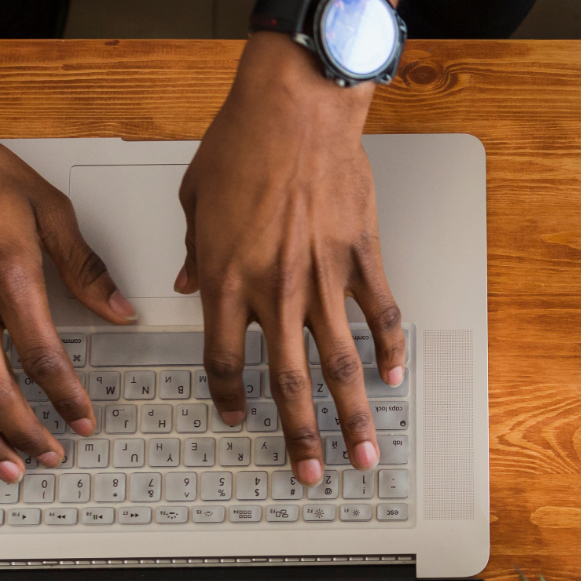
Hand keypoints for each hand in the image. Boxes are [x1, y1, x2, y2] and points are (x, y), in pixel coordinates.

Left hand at [178, 36, 406, 486]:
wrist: (295, 107)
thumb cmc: (243, 142)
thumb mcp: (196, 199)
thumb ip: (194, 251)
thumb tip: (186, 280)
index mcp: (225, 277)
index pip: (222, 359)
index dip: (229, 398)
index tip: (238, 420)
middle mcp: (274, 287)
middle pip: (286, 381)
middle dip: (298, 436)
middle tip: (307, 473)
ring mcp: (323, 276)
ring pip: (338, 363)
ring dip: (351, 416)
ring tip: (364, 452)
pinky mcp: (361, 255)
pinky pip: (379, 314)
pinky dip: (389, 348)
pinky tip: (393, 377)